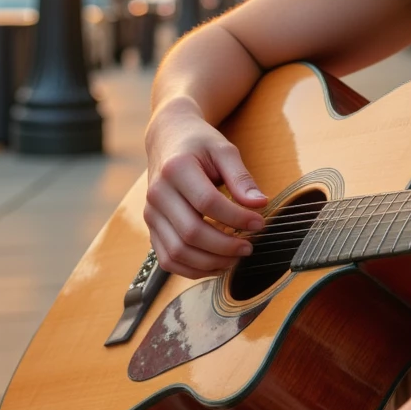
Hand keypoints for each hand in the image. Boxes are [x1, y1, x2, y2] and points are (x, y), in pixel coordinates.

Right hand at [144, 100, 267, 277]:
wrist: (168, 140)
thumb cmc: (199, 145)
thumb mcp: (223, 150)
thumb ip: (241, 177)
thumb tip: (259, 204)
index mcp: (175, 169)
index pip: (208, 203)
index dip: (236, 218)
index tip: (259, 223)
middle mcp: (157, 193)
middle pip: (191, 233)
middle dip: (225, 246)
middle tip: (249, 247)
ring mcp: (151, 213)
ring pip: (178, 252)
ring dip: (210, 262)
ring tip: (235, 257)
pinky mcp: (151, 228)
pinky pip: (168, 260)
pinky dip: (193, 269)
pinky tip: (216, 263)